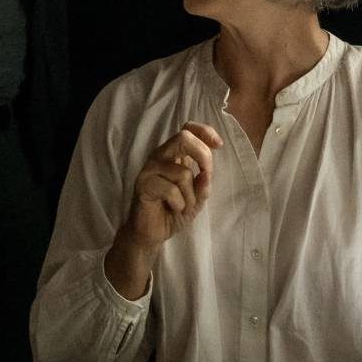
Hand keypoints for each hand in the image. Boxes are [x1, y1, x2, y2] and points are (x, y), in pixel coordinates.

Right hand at [115, 122, 223, 256]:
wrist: (153, 233)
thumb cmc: (175, 211)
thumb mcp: (198, 198)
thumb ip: (204, 184)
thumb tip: (206, 174)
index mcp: (174, 154)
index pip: (187, 129)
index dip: (205, 132)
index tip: (218, 144)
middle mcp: (160, 156)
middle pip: (183, 138)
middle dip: (203, 156)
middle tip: (206, 175)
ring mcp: (150, 169)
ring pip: (182, 172)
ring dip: (191, 196)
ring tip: (183, 206)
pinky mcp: (143, 184)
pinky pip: (171, 190)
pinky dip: (179, 204)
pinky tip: (173, 209)